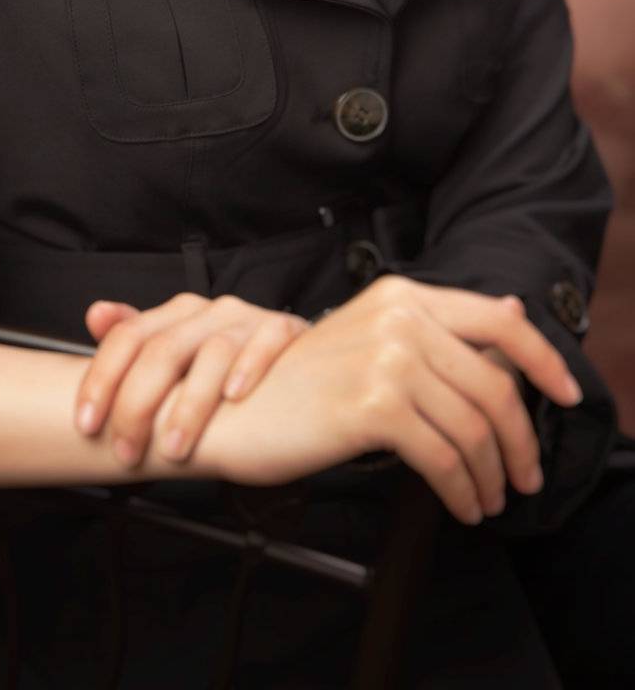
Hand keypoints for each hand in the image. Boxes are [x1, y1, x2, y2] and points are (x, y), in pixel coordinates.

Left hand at [74, 292, 309, 469]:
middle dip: (137, 405)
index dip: (102, 379)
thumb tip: (95, 315)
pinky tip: (234, 398)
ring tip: (174, 446)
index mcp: (177, 315)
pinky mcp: (285, 332)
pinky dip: (247, 369)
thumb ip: (138, 342)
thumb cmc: (236, 371)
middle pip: (162, 350)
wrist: (314, 368)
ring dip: (188, 406)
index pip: (127, 337)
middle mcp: (209, 312)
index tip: (87, 421)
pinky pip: (264, 343)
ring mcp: (247, 320)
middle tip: (126, 449)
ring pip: (209, 353)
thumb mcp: (182, 357)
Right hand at [200, 277, 582, 526]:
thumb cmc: (296, 383)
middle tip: (526, 476)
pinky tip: (461, 504)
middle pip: (495, 383)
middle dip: (521, 440)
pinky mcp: (373, 405)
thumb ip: (437, 326)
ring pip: (473, 426)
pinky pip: (443, 458)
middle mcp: (398, 317)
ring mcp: (386, 358)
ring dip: (492, 474)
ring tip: (490, 498)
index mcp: (400, 294)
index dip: (542, 359)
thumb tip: (513, 310)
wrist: (233, 411)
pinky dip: (461, 490)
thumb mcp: (369, 338)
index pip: (497, 319)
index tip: (566, 394)